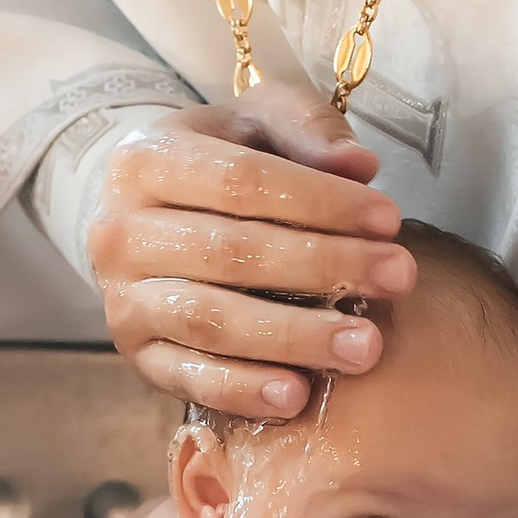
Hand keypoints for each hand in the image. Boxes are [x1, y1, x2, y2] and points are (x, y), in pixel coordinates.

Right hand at [89, 98, 415, 416]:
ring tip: (365, 346)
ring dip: (293, 337)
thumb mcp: (257, 122)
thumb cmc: (218, 163)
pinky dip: (243, 391)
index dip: (318, 201)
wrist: (147, 216)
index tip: (388, 218)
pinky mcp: (136, 354)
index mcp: (144, 161)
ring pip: (211, 321)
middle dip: (323, 266)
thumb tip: (358, 166)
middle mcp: (118, 232)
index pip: (239, 182)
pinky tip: (298, 395)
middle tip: (399, 277)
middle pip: (230, 252)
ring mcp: (123, 298)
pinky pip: (188, 379)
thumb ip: (307, 128)